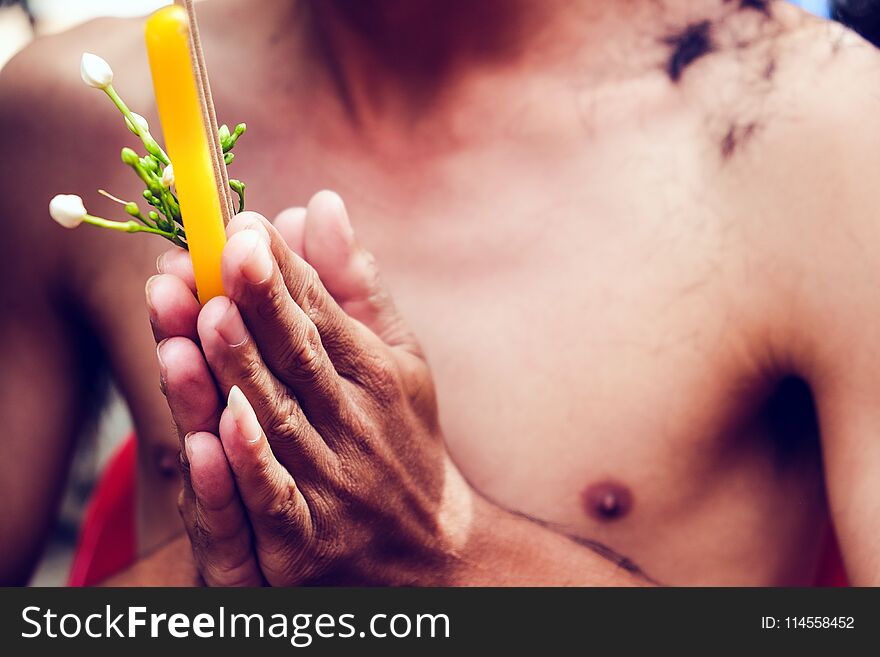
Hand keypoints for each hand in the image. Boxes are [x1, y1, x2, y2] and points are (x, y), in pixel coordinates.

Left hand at [147, 192, 473, 585]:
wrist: (435, 555)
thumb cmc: (404, 441)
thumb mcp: (399, 359)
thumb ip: (354, 284)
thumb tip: (321, 202)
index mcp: (376, 376)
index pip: (322, 315)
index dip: (282, 270)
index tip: (244, 222)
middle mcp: (355, 425)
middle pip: (298, 359)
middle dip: (258, 302)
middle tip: (220, 248)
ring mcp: (332, 486)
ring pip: (277, 421)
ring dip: (240, 369)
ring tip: (205, 313)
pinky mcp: (305, 546)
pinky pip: (275, 502)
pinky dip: (250, 465)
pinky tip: (220, 425)